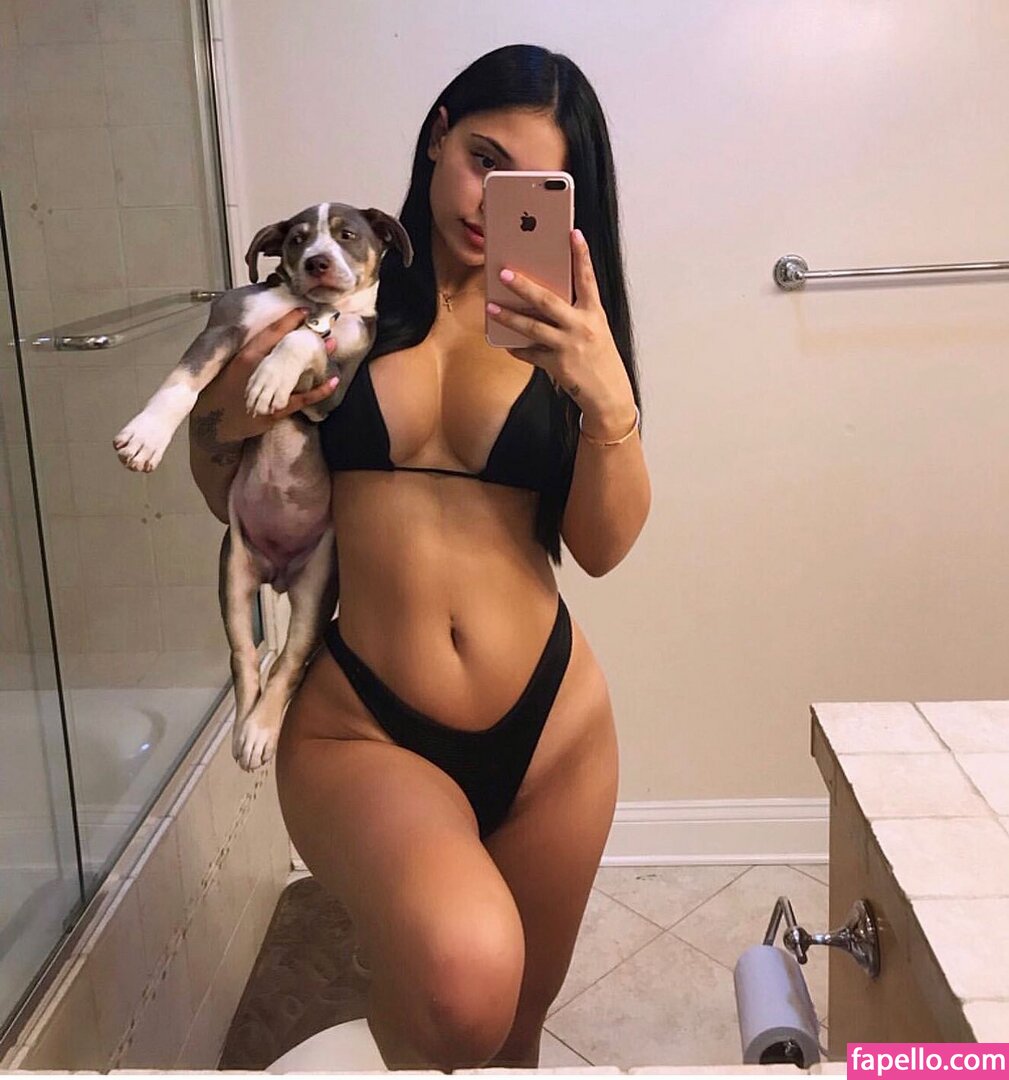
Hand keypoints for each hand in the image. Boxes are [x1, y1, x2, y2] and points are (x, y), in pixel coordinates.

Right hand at [194, 308, 339, 443]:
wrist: (215, 420)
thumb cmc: (222, 389)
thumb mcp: (232, 364)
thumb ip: (249, 351)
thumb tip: (267, 338)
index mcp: (246, 355)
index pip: (270, 332)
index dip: (288, 320)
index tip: (304, 310)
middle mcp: (259, 370)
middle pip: (289, 349)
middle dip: (308, 336)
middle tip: (326, 325)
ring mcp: (269, 389)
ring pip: (298, 370)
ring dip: (317, 357)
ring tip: (332, 343)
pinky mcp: (276, 408)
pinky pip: (303, 398)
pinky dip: (320, 391)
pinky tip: (333, 382)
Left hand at [486, 229, 636, 438]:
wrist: (608, 395)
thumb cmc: (601, 359)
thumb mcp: (595, 330)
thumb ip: (576, 314)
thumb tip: (544, 301)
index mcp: (594, 314)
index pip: (588, 279)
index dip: (581, 255)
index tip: (573, 234)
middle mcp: (581, 326)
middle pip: (548, 301)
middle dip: (524, 286)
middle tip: (504, 273)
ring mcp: (568, 346)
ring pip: (532, 327)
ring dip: (509, 317)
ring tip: (492, 307)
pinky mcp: (557, 365)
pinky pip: (530, 354)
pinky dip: (517, 349)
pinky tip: (506, 345)